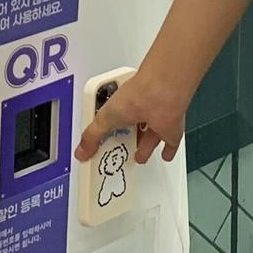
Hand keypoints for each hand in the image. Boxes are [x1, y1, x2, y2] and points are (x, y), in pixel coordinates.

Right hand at [75, 67, 191, 164]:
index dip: (105, 130)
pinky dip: (168, 150)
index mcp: (121, 107)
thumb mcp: (105, 119)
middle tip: (119, 151)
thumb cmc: (135, 96)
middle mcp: (139, 112)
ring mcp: (155, 121)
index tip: (98, 142)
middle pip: (130, 129)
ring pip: (149, 136)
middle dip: (126, 139)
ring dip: (144, 146)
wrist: (162, 95)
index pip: (110, 120)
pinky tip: (165, 156)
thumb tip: (81, 151)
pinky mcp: (171, 130)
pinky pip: (170, 142)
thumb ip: (92, 137)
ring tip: (138, 157)